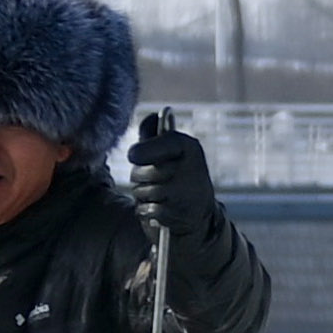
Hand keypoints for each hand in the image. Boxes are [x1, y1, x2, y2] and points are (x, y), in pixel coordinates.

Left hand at [125, 112, 216, 231]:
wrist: (199, 217)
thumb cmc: (178, 179)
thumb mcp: (170, 155)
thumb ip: (155, 136)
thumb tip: (152, 116)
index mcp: (190, 148)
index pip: (164, 142)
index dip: (144, 149)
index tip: (133, 155)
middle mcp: (192, 168)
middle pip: (143, 170)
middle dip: (139, 177)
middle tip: (151, 179)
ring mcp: (186, 193)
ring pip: (142, 191)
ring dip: (142, 195)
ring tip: (158, 195)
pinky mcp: (178, 215)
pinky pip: (145, 209)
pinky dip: (145, 211)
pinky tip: (158, 210)